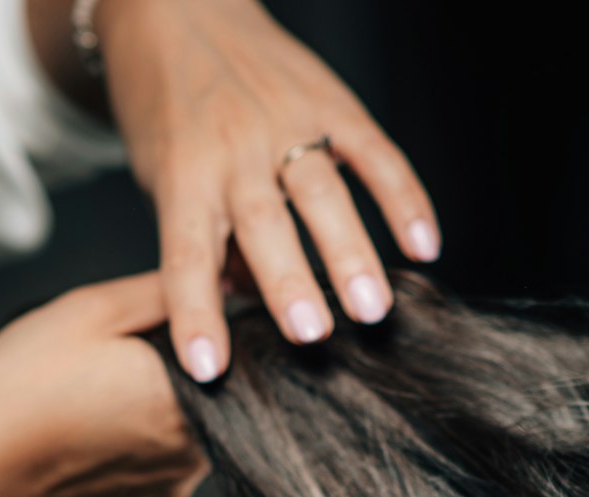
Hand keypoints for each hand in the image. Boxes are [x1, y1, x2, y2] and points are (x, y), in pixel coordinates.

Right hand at [0, 271, 206, 496]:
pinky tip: (92, 438)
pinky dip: (134, 453)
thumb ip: (162, 293)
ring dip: (155, 416)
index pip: (230, 355)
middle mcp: (198, 451)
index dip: (193, 336)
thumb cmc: (22, 387)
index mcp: (192, 394)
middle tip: (109, 366)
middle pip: (210, 396)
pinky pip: (158, 471)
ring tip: (95, 402)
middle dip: (172, 375)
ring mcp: (174, 488)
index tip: (151, 331)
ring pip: (185, 435)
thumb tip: (213, 284)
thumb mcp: (89, 310)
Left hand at [89, 0, 439, 379]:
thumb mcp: (163, 174)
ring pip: (323, 193)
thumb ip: (205, 237)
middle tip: (314, 336)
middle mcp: (234, 147)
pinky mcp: (331, 102)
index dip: (196, 312)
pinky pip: (374, 154)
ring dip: (350, 253)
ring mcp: (287, 121)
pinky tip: (425, 247)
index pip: (185, 254)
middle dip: (289, 282)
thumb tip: (246, 304)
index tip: (209, 369)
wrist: (173, 7)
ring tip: (374, 308)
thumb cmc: (164, 107)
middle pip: (264, 223)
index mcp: (183, 172)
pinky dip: (403, 199)